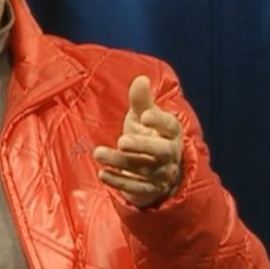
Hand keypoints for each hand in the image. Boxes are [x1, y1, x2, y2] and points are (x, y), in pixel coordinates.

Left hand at [94, 75, 182, 207]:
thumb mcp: (143, 117)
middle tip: (122, 140)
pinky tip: (103, 174)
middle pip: (161, 151)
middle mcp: (170, 154)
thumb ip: (141, 100)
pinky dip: (119, 181)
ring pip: (143, 169)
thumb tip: (141, 78)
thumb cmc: (148, 135)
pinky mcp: (149, 190)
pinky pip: (136, 187)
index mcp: (170, 133)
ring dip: (120, 161)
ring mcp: (161, 174)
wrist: (155, 171)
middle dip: (142, 146)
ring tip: (98, 153)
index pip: (170, 126)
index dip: (160, 121)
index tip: (146, 115)